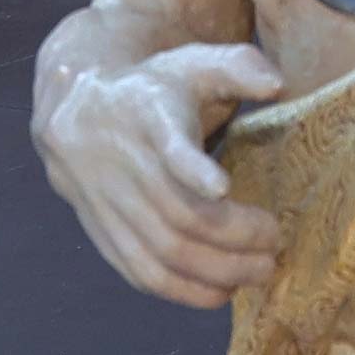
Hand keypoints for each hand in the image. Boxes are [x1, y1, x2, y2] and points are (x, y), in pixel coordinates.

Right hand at [34, 41, 289, 303]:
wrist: (76, 110)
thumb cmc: (151, 89)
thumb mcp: (191, 63)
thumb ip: (239, 65)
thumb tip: (278, 85)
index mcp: (147, 114)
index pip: (167, 144)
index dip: (192, 167)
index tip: (223, 184)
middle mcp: (123, 163)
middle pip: (179, 215)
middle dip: (235, 239)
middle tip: (275, 244)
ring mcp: (109, 205)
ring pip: (163, 254)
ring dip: (217, 272)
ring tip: (259, 271)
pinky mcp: (103, 235)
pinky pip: (143, 275)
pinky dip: (185, 291)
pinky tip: (222, 290)